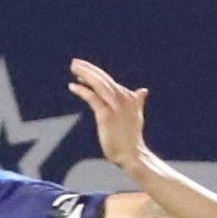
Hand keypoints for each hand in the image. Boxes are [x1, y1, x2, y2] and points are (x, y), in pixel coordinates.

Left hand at [66, 59, 150, 177]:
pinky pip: (92, 98)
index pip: (109, 80)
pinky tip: (73, 86)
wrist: (132, 154)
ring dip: (85, 74)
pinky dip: (82, 90)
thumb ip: (137, 102)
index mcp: (129, 97)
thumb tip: (143, 91)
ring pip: (98, 84)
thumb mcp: (136, 116)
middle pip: (103, 79)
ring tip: (73, 68)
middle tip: (74, 62)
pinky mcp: (105, 115)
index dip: (95, 73)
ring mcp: (114, 106)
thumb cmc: (132, 138)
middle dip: (88, 69)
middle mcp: (123, 99)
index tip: (83, 69)